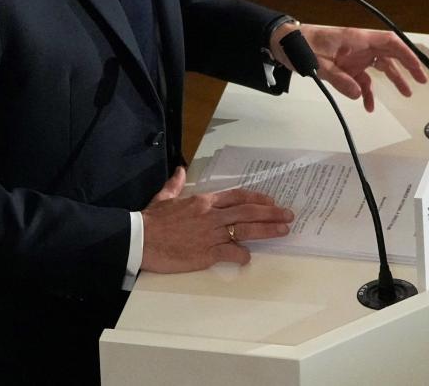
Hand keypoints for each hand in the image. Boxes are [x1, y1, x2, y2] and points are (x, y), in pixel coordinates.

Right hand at [140, 167, 294, 272]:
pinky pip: (230, 252)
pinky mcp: (206, 253)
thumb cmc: (151, 220)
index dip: (256, 197)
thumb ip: (175, 184)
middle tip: (288, 215)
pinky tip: (248, 257)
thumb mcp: (164, 198)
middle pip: (248, 211)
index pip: (237, 196)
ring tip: (283, 230)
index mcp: (203, 201)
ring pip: (245, 229)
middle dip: (271, 212)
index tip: (271, 200)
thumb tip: (179, 170)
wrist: (140, 239)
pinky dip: (242, 255)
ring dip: (267, 229)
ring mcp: (211, 234)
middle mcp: (211, 215)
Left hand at [271, 23, 426, 111]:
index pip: (389, 42)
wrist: (284, 44)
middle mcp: (359, 46)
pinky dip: (367, 92)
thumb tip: (359, 94)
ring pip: (379, 67)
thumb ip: (340, 79)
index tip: (417, 68)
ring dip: (393, 79)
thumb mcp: (319, 64)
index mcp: (356, 39)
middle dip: (407, 66)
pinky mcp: (346, 66)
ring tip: (405, 94)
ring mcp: (354, 56)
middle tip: (420, 81)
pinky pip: (363, 79)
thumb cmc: (301, 45)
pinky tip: (368, 105)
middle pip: (390, 54)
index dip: (406, 54)